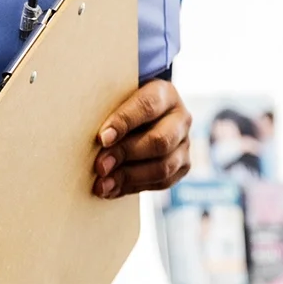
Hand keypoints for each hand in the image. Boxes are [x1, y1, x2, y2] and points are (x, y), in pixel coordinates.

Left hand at [92, 78, 190, 198]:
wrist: (138, 117)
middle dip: (126, 155)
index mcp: (165, 94)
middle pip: (160, 141)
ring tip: (103, 184)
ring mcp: (184, 144)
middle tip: (100, 166)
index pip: (147, 106)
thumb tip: (98, 141)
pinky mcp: (182, 166)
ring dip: (130, 176)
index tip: (102, 138)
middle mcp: (180, 118)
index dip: (124, 122)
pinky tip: (112, 189)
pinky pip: (162, 182)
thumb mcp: (116, 99)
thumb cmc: (120, 105)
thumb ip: (108, 113)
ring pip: (164, 166)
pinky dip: (134, 187)